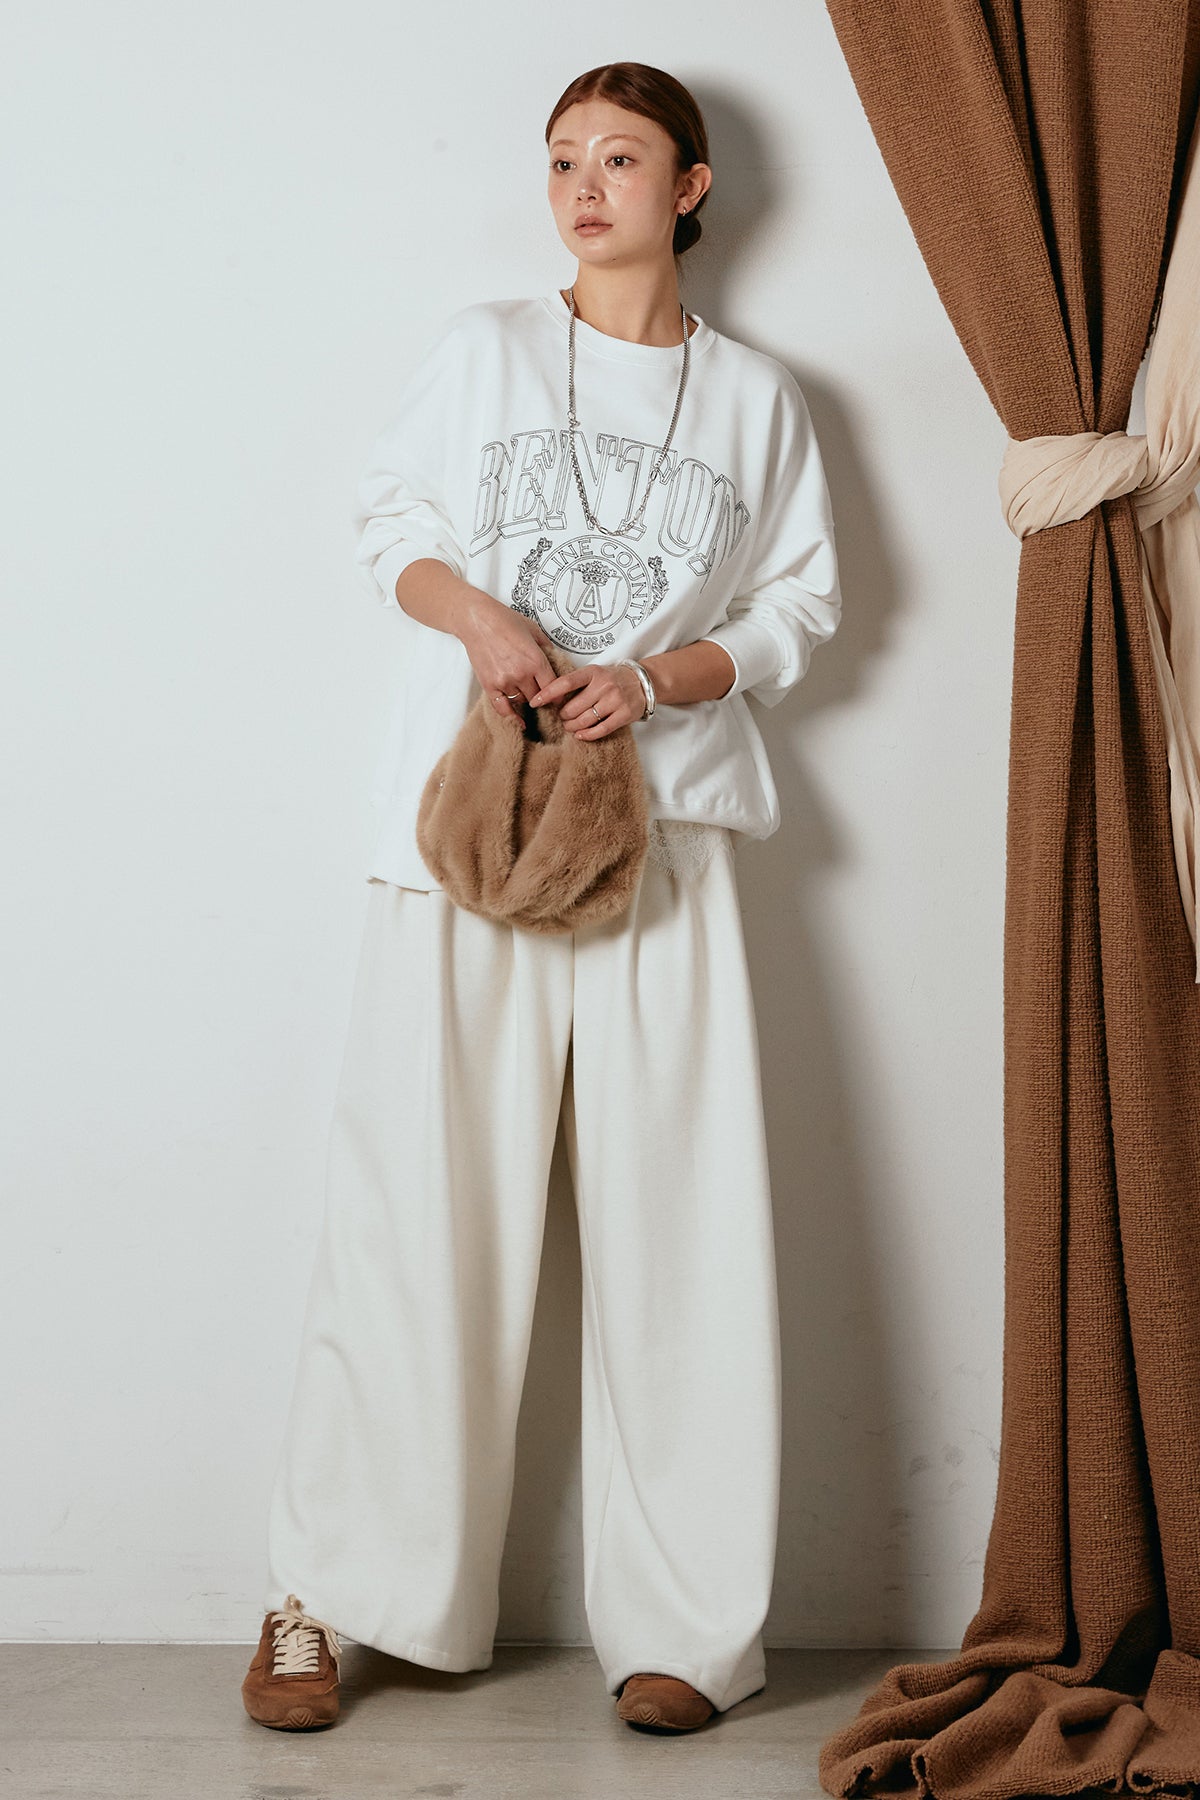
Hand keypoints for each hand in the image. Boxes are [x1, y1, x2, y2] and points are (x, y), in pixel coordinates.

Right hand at [456, 595, 561, 718]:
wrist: (476, 620)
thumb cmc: (503, 620)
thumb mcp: (533, 630)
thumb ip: (546, 648)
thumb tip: (556, 659)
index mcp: (535, 660)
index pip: (553, 688)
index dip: (558, 694)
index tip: (558, 697)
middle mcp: (521, 674)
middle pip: (538, 697)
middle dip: (542, 698)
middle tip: (543, 697)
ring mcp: (504, 681)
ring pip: (522, 701)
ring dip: (526, 699)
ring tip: (527, 693)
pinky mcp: (489, 685)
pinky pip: (502, 708)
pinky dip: (511, 717)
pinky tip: (518, 722)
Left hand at [528, 661, 647, 737]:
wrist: (642, 682)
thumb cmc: (613, 679)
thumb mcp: (595, 673)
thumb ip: (577, 683)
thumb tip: (551, 698)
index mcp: (593, 672)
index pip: (565, 682)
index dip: (548, 693)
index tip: (535, 701)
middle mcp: (604, 685)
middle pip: (573, 707)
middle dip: (563, 716)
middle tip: (562, 717)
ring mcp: (615, 700)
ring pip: (585, 720)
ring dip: (572, 727)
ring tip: (570, 726)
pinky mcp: (624, 714)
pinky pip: (601, 729)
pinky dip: (587, 735)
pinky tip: (580, 735)